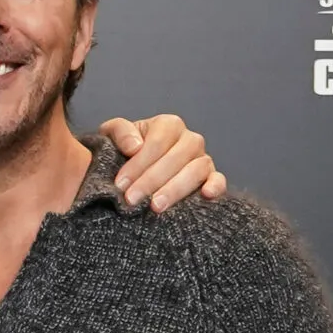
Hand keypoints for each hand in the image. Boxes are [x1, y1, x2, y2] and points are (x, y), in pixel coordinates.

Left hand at [99, 114, 226, 211]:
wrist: (133, 175)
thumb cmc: (123, 153)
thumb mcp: (113, 136)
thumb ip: (120, 132)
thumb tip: (134, 146)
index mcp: (168, 126)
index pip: (157, 142)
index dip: (138, 164)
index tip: (120, 184)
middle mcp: (189, 140)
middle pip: (177, 157)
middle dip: (151, 180)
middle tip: (131, 200)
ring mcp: (203, 159)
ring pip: (197, 169)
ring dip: (175, 189)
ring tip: (155, 207)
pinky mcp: (211, 179)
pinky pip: (219, 180)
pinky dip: (216, 186)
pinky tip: (205, 196)